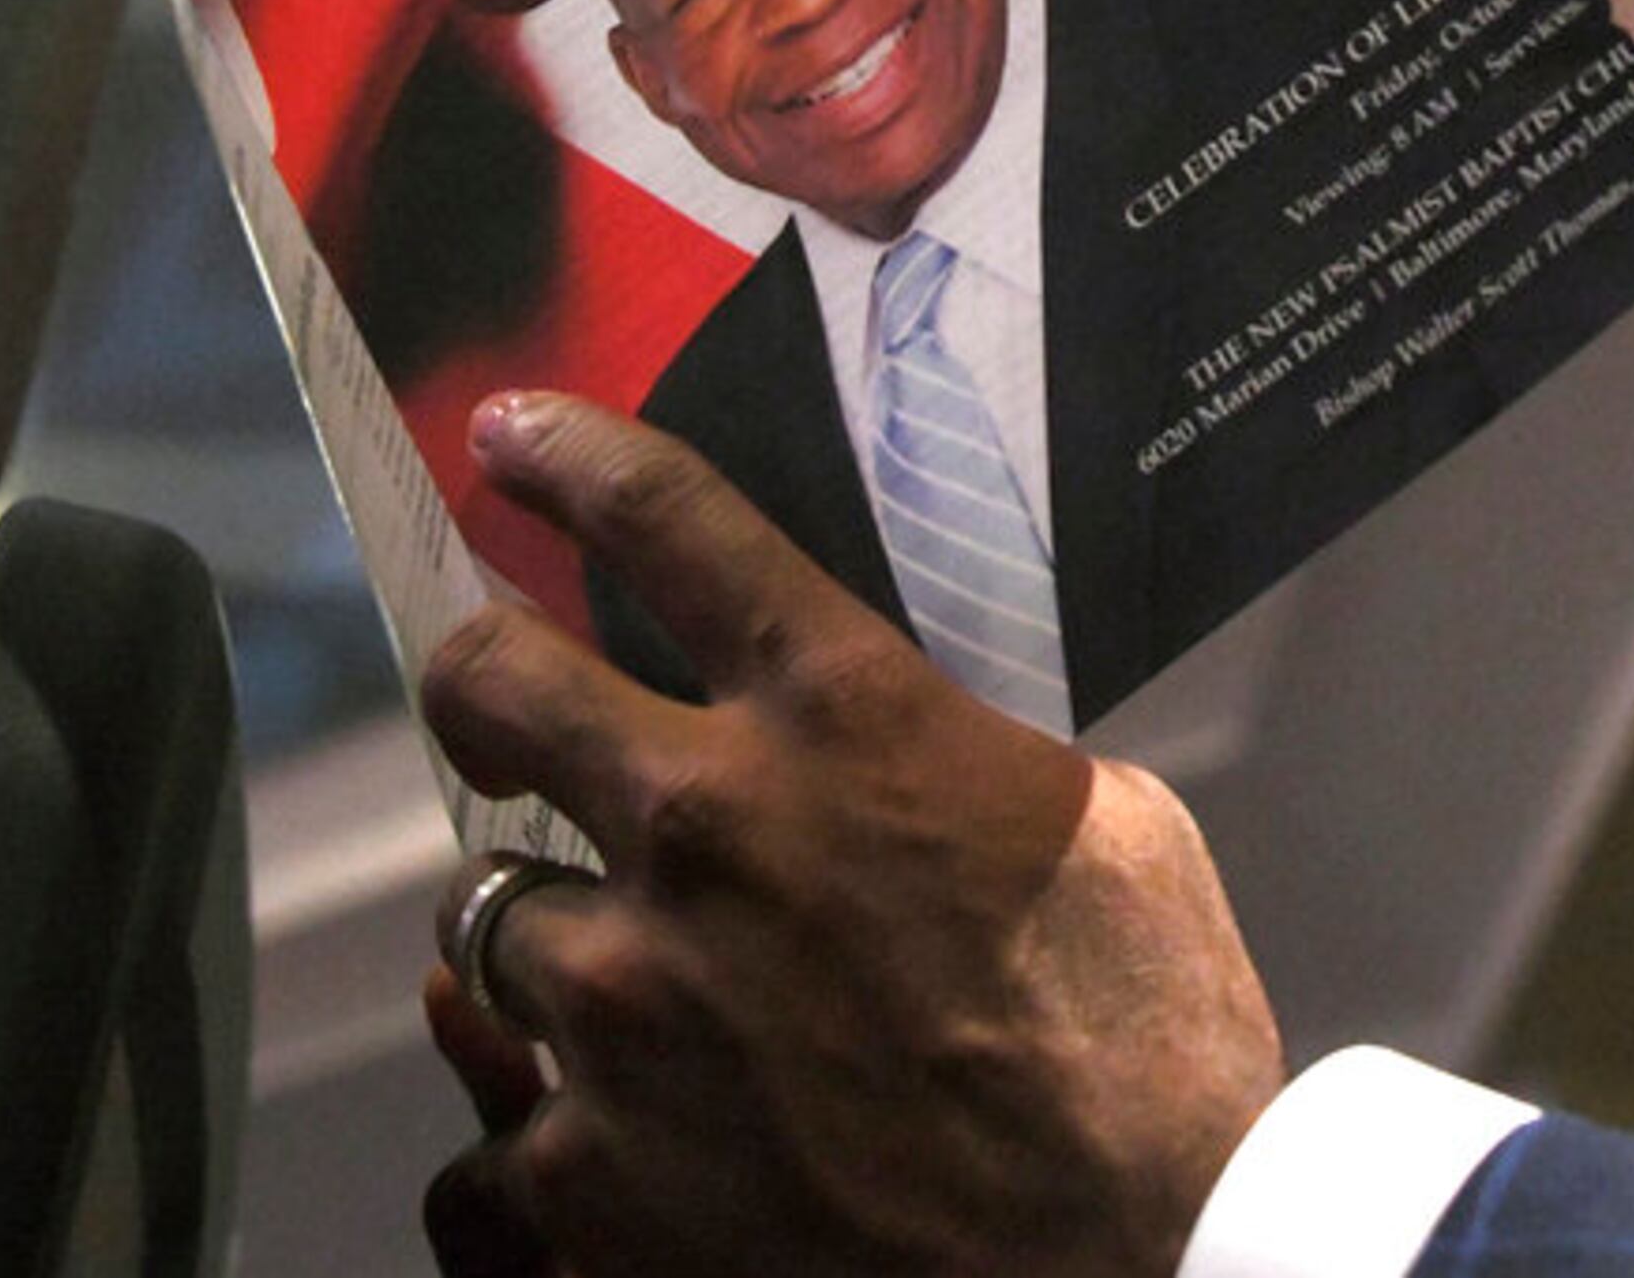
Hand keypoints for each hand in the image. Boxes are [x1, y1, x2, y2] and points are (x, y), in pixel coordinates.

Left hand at [416, 390, 1286, 1275]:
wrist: (1139, 1264)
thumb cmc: (1152, 1056)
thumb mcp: (1113, 833)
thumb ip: (974, 765)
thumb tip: (926, 759)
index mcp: (849, 722)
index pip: (666, 522)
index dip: (570, 457)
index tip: (513, 438)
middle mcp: (708, 834)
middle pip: (488, 685)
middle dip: (482, 680)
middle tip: (502, 710)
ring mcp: (627, 1010)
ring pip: (483, 926)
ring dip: (549, 951)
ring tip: (626, 998)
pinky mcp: (588, 1181)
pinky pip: (489, 1147)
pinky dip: (544, 1154)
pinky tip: (617, 1162)